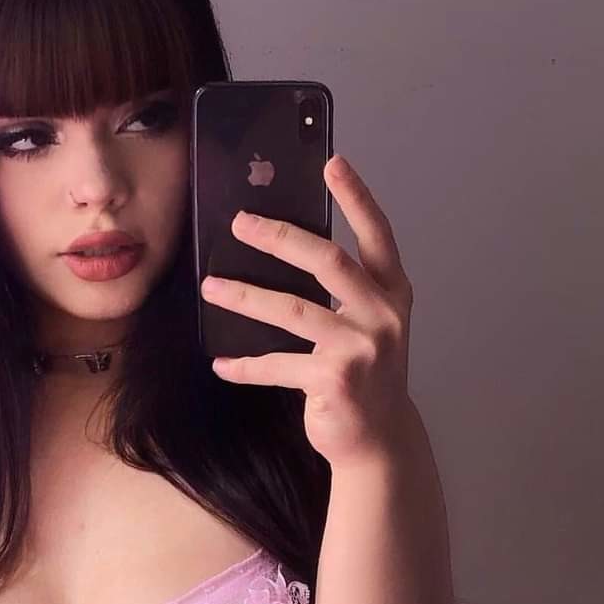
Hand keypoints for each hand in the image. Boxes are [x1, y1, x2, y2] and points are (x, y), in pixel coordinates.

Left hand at [201, 154, 417, 470]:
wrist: (380, 439)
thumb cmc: (366, 374)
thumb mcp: (366, 324)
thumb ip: (344, 291)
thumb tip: (287, 248)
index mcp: (392, 293)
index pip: (376, 235)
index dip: (357, 198)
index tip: (332, 164)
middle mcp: (382, 315)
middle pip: (328, 262)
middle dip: (281, 237)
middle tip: (241, 223)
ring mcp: (359, 349)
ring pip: (293, 310)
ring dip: (245, 296)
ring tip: (211, 287)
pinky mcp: (333, 380)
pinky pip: (277, 365)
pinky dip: (245, 366)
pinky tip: (221, 363)